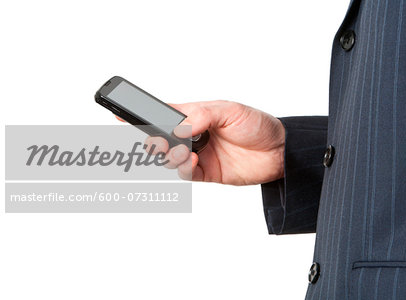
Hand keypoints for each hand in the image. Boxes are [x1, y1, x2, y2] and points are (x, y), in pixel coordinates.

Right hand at [119, 100, 284, 184]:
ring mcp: (198, 155)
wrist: (280, 151)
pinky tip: (192, 161)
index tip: (121, 115)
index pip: (162, 114)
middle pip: (160, 140)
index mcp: (195, 115)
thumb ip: (202, 115)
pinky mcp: (206, 173)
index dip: (141, 116)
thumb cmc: (258, 125)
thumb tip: (179, 127)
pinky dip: (183, 169)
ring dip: (169, 156)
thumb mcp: (230, 110)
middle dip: (153, 141)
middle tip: (157, 142)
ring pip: (169, 159)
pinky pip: (185, 174)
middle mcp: (193, 136)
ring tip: (182, 151)